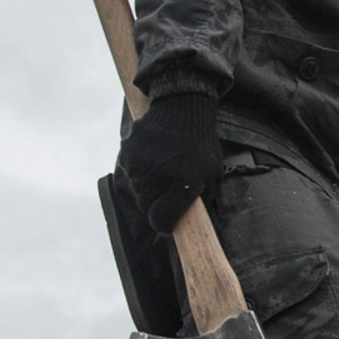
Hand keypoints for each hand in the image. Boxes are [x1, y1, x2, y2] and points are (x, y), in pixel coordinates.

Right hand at [116, 91, 222, 232]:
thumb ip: (200, 203)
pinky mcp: (127, 152)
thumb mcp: (212, 176)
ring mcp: (139, 163)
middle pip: (145, 207)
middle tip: (168, 189)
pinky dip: (138, 171)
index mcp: (182, 184)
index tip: (168, 220)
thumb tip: (188, 229)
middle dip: (155, 204)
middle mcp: (157, 175)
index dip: (164, 224)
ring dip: (146, 187)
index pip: (159, 220)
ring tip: (162, 170)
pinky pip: (128, 174)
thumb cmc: (202, 147)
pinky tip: (152, 159)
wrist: (183, 109)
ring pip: (136, 191)